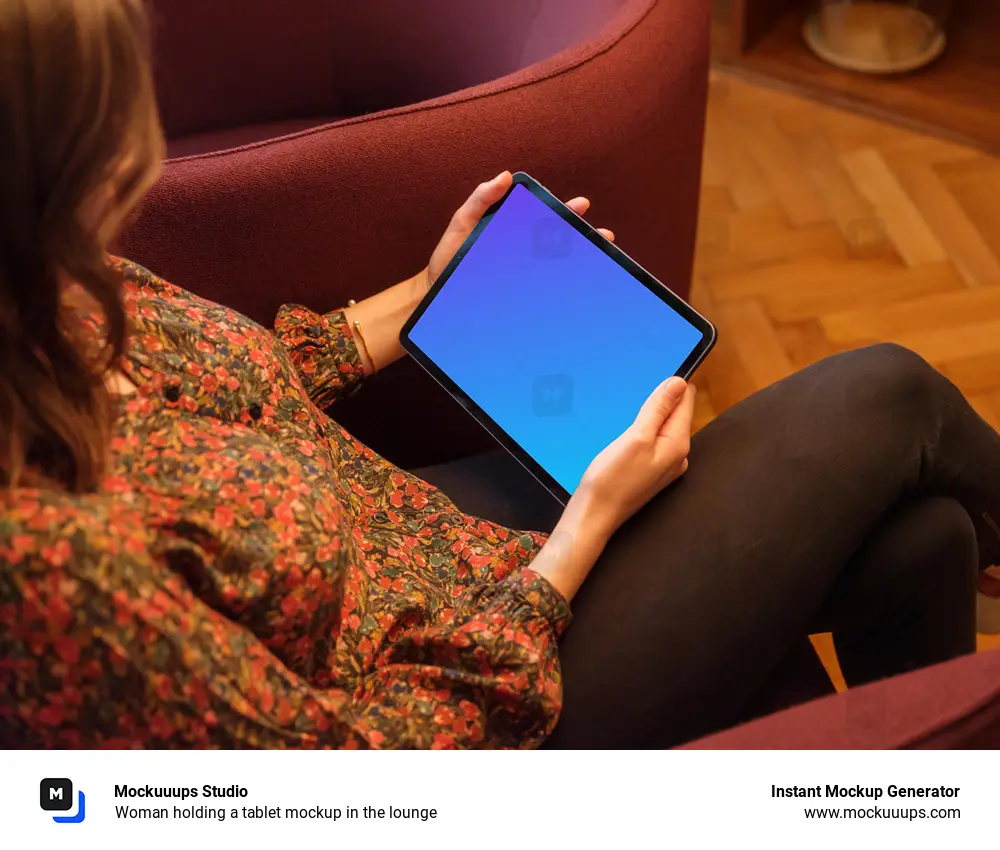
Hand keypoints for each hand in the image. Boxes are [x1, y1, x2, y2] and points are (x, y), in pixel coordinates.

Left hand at [424, 171, 615, 289]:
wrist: (435, 295)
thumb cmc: (448, 259)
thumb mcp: (461, 223)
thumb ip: (480, 200)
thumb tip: (505, 176)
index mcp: (513, 231)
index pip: (545, 218)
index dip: (565, 211)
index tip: (580, 206)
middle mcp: (523, 253)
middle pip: (560, 242)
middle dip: (583, 237)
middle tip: (602, 234)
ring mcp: (523, 275)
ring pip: (558, 266)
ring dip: (581, 262)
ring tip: (598, 258)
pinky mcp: (519, 294)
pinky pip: (543, 290)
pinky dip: (563, 288)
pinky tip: (578, 289)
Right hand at [528, 377, 694, 601]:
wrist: (593, 516)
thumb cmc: (612, 479)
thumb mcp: (636, 438)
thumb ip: (658, 410)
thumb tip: (679, 382)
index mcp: (678, 444)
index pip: (685, 402)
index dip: (672, 384)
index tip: (654, 370)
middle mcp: (678, 455)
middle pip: (675, 414)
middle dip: (661, 399)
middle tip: (637, 386)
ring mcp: (664, 465)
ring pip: (663, 428)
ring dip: (650, 414)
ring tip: (630, 405)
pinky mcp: (650, 471)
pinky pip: (653, 441)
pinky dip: (643, 430)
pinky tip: (626, 429)